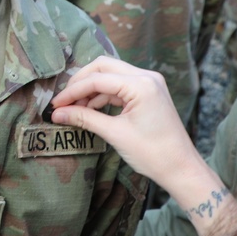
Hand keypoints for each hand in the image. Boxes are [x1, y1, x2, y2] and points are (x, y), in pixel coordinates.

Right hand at [50, 56, 200, 184]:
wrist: (181, 168)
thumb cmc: (153, 153)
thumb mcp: (115, 134)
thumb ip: (84, 119)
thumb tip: (57, 114)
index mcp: (141, 84)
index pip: (98, 79)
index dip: (73, 91)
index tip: (56, 105)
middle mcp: (146, 76)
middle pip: (103, 67)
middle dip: (81, 83)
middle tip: (63, 102)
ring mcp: (149, 82)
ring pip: (111, 75)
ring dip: (91, 89)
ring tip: (74, 109)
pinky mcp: (148, 91)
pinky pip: (120, 86)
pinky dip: (103, 95)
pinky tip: (90, 109)